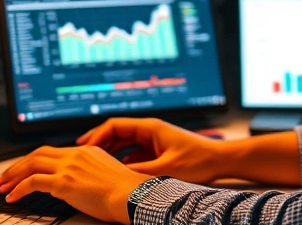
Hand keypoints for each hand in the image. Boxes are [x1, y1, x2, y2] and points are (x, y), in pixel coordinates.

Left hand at [0, 145, 149, 224]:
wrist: (132, 196)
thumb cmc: (126, 191)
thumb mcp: (108, 173)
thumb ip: (91, 172)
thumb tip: (80, 183)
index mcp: (86, 151)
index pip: (52, 152)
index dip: (34, 160)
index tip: (24, 170)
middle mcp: (75, 155)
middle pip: (38, 154)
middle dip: (18, 165)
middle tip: (6, 176)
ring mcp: (68, 167)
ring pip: (31, 164)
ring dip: (13, 175)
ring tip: (3, 186)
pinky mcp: (63, 182)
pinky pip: (32, 182)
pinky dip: (18, 189)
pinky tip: (12, 197)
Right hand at [78, 117, 225, 182]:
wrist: (220, 160)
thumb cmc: (198, 160)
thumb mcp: (165, 170)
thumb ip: (139, 172)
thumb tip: (115, 176)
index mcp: (150, 127)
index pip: (115, 125)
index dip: (96, 135)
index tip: (83, 147)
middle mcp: (150, 130)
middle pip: (117, 132)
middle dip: (98, 142)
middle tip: (80, 154)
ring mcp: (154, 140)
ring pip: (125, 143)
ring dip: (110, 151)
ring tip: (93, 162)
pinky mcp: (159, 150)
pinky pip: (135, 152)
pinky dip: (123, 159)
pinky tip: (116, 171)